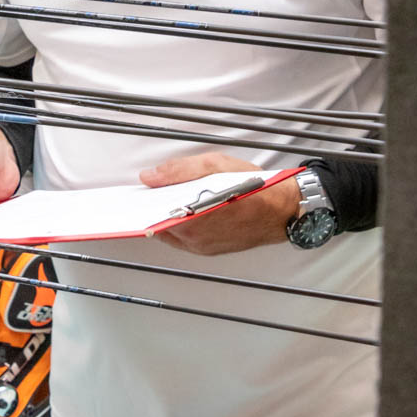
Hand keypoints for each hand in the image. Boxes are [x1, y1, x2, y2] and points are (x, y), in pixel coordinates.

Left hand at [140, 152, 299, 256]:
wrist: (283, 210)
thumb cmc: (254, 187)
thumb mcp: (214, 165)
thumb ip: (179, 171)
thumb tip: (150, 176)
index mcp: (194, 217)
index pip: (153, 216)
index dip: (142, 205)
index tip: (133, 198)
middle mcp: (196, 238)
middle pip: (160, 225)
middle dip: (155, 208)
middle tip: (152, 193)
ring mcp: (203, 247)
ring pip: (172, 233)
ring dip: (168, 217)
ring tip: (170, 198)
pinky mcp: (211, 251)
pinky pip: (186, 239)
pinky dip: (181, 226)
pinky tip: (186, 210)